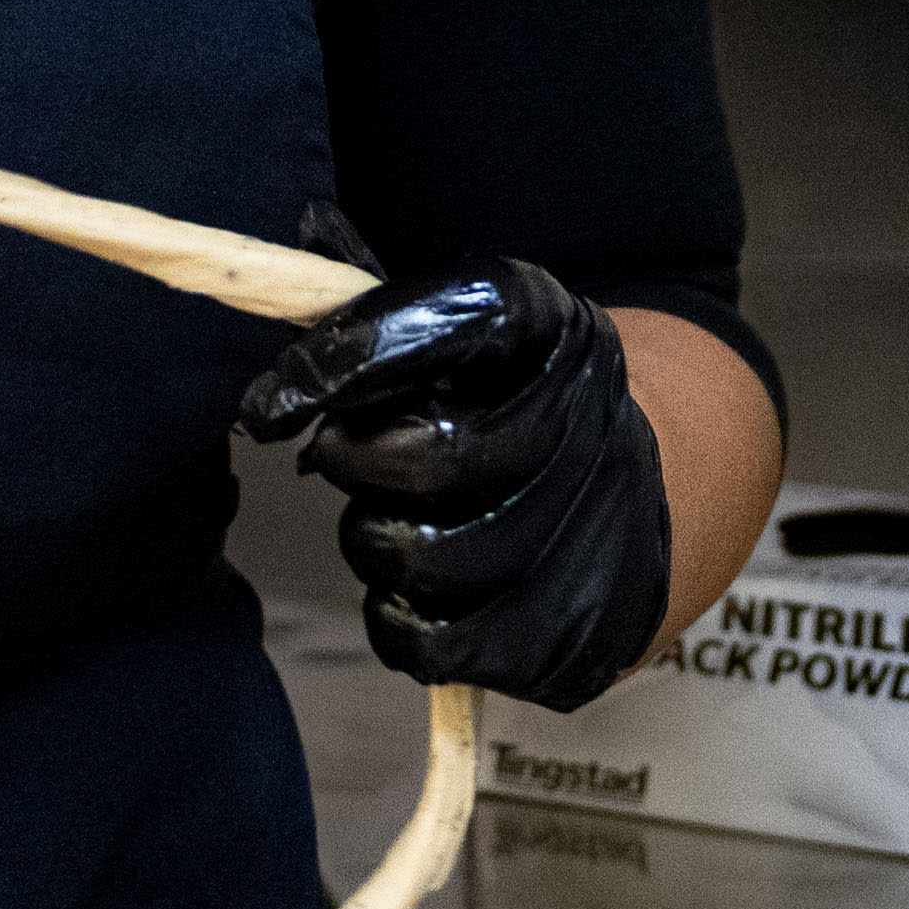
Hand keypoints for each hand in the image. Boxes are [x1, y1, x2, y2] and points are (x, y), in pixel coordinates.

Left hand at [238, 258, 670, 712]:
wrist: (638, 499)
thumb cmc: (513, 401)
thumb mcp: (470, 329)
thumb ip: (382, 304)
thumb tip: (288, 264)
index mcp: (555, 332)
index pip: (454, 319)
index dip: (352, 357)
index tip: (269, 401)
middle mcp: (589, 428)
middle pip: (433, 458)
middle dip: (356, 461)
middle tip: (342, 454)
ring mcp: (590, 539)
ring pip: (423, 559)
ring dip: (373, 542)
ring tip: (391, 518)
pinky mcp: (568, 636)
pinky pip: (433, 643)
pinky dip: (397, 619)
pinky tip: (413, 587)